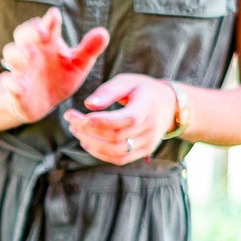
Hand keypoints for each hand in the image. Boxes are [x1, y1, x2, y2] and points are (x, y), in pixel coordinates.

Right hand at [0, 8, 109, 122]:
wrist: (42, 104)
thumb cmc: (59, 77)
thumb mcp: (77, 64)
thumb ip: (89, 50)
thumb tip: (103, 33)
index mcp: (47, 43)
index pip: (46, 25)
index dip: (49, 20)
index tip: (55, 16)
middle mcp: (31, 52)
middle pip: (23, 33)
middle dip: (30, 31)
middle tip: (42, 34)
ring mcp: (20, 69)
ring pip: (11, 53)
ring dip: (19, 52)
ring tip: (30, 55)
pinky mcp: (15, 89)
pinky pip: (9, 83)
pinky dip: (12, 83)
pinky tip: (20, 86)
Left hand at [63, 74, 177, 164]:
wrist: (168, 105)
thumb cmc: (142, 90)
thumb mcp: (127, 82)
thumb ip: (108, 91)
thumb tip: (88, 104)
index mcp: (148, 105)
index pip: (126, 119)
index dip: (100, 121)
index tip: (78, 116)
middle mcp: (151, 126)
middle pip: (116, 136)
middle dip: (87, 130)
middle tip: (71, 120)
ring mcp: (148, 141)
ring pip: (116, 151)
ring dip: (91, 144)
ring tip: (76, 131)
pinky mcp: (144, 151)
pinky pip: (120, 159)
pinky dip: (100, 153)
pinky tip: (87, 143)